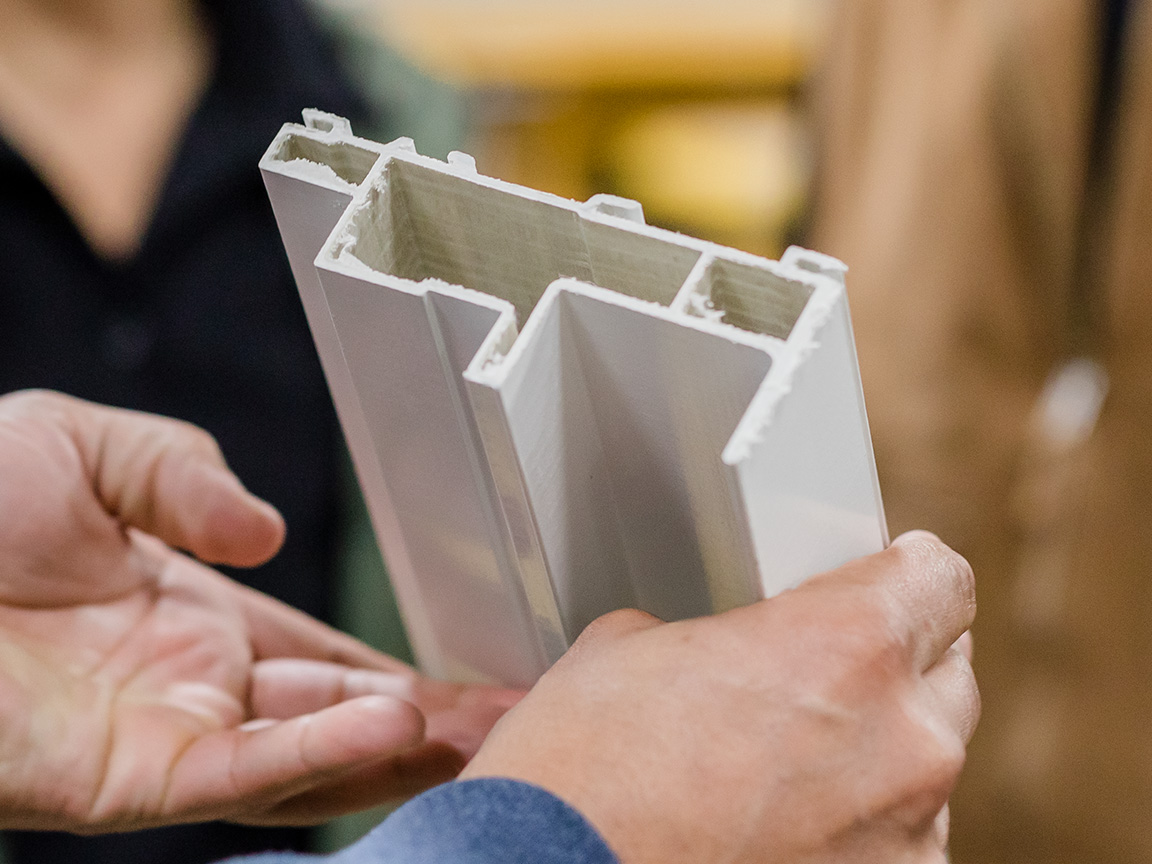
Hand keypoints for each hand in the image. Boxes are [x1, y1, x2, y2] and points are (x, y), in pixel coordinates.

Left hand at [0, 390, 520, 832]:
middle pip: (334, 722)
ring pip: (304, 760)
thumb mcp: (89, 445)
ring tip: (481, 731)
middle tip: (516, 720)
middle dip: (426, 726)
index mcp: (193, 618)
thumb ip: (189, 474)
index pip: (324, 661)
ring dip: (394, 748)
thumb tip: (269, 535)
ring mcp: (163, 737)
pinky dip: (315, 755)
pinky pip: (236, 774)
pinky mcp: (122, 778)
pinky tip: (390, 726)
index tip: (478, 679)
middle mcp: (191, 688)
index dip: (401, 672)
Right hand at [462, 532, 977, 863]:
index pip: (940, 578)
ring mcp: (905, 837)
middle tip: (822, 676)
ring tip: (787, 764)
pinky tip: (780, 826)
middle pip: (947, 673)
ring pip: (923, 765)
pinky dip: (856, 827)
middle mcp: (902, 741)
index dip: (906, 573)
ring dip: (874, 753)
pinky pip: (898, 840)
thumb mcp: (630, 650)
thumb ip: (716, 637)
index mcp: (847, 646)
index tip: (889, 579)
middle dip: (891, 668)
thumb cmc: (580, 777)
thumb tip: (722, 657)